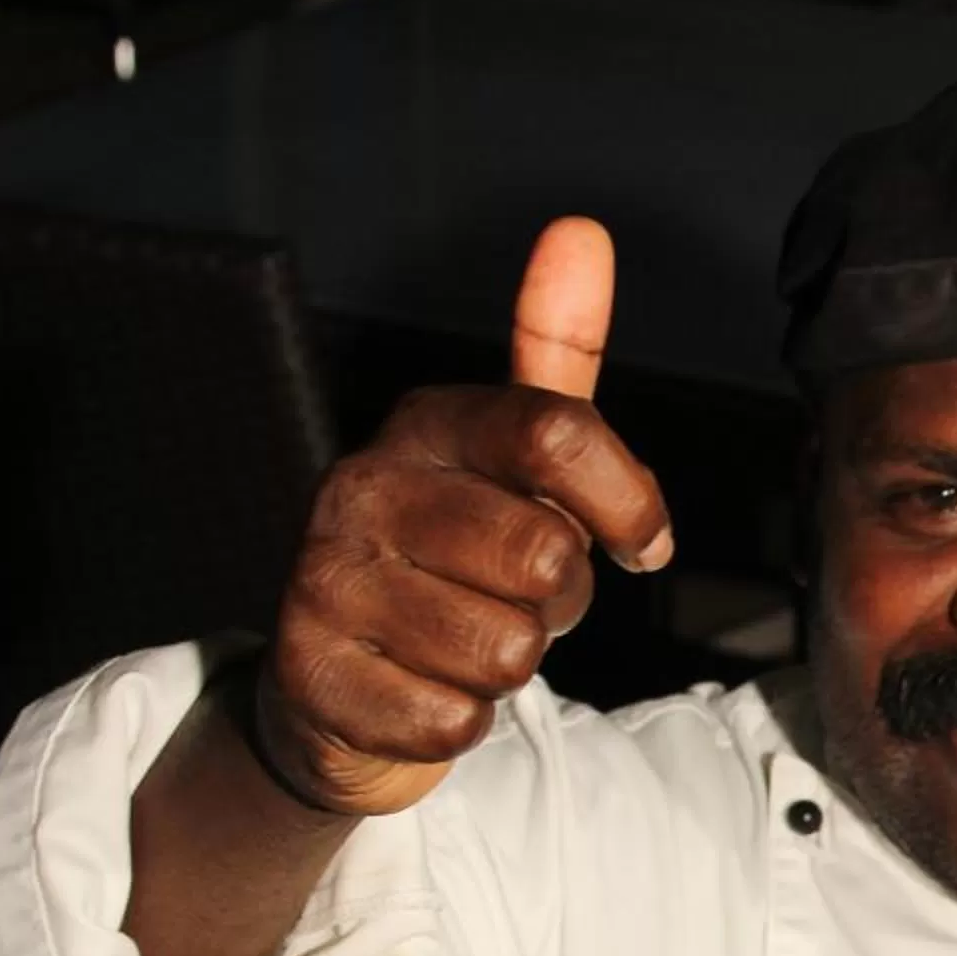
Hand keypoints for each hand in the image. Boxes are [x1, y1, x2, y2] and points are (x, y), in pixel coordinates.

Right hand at [257, 218, 669, 815]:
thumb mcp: (511, 457)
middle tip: (519, 596)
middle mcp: (362, 489)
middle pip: (543, 552)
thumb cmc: (455, 561)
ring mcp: (326, 583)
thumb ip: (555, 355)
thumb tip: (582, 233)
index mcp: (425, 425)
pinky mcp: (314, 678)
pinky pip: (456, 720)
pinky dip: (460, 722)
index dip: (627, 501)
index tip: (642, 542)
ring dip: (510, 665)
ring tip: (466, 639)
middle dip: (560, 598)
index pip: (559, 432)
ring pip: (506, 648)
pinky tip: (423, 690)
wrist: (340, 683)